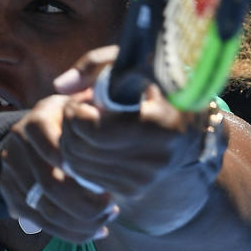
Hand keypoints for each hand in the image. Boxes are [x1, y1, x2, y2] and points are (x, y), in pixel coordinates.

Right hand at [0, 95, 118, 242]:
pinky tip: (94, 230)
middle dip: (85, 204)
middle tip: (112, 208)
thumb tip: (118, 105)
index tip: (108, 182)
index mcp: (37, 119)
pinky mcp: (9, 194)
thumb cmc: (68, 122)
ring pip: (45, 209)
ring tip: (106, 221)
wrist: (29, 138)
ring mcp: (10, 171)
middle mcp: (17, 144)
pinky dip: (70, 232)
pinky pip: (40, 222)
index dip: (77, 166)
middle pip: (50, 184)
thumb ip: (95, 106)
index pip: (51, 144)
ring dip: (80, 222)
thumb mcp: (79, 106)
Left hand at [55, 47, 223, 229]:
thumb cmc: (158, 82)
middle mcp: (154, 159)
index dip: (76, 111)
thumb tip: (60, 86)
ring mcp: (144, 180)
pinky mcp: (133, 190)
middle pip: (81, 150)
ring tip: (85, 123)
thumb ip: (92, 64)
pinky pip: (87, 178)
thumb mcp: (132, 59)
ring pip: (79, 167)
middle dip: (69, 126)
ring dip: (72, 141)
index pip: (93, 130)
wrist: (190, 121)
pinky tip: (93, 140)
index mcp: (159, 125)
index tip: (82, 98)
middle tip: (77, 109)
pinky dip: (81, 157)